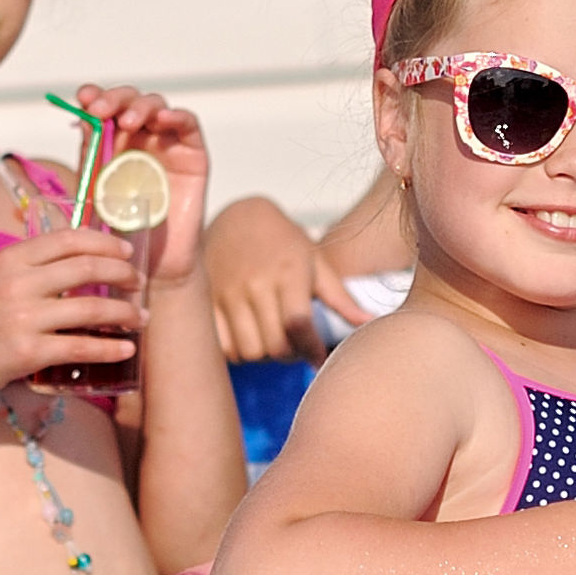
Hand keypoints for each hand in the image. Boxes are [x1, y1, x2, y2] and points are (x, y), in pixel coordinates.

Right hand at [0, 228, 143, 407]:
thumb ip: (27, 272)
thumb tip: (75, 267)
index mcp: (9, 259)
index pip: (69, 239)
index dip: (105, 244)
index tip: (125, 253)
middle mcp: (17, 283)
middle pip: (88, 269)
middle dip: (123, 275)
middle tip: (138, 283)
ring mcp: (23, 318)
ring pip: (93, 309)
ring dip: (126, 313)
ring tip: (140, 318)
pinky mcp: (27, 352)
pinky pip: (82, 347)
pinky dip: (110, 348)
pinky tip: (127, 348)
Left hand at [68, 84, 209, 283]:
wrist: (152, 263)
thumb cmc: (121, 231)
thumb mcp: (96, 190)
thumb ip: (91, 157)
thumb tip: (82, 121)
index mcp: (111, 143)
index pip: (104, 108)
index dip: (94, 96)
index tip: (83, 99)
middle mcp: (139, 138)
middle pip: (129, 101)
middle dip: (114, 99)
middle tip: (100, 110)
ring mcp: (167, 144)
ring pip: (157, 106)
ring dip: (141, 106)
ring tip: (129, 121)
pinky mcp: (193, 155)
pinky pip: (189, 125)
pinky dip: (177, 116)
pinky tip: (164, 119)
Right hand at [205, 196, 370, 361]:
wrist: (238, 216)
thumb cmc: (284, 241)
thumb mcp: (315, 261)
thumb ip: (340, 297)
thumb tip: (368, 321)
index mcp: (288, 274)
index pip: (298, 325)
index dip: (311, 350)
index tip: (319, 358)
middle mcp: (256, 284)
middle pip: (275, 346)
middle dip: (291, 355)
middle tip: (297, 347)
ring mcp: (227, 294)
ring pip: (249, 351)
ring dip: (264, 356)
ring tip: (272, 341)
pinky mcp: (206, 301)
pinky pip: (221, 346)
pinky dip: (236, 352)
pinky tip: (248, 338)